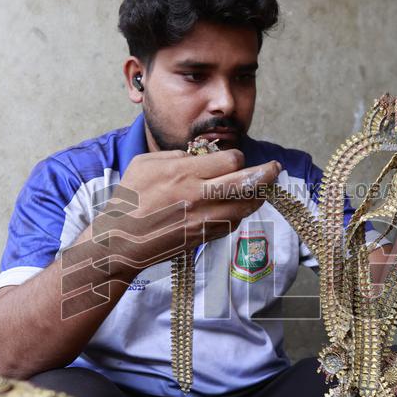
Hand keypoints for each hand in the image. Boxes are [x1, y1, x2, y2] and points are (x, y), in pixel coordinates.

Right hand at [105, 149, 280, 266]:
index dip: (237, 157)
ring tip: (263, 189)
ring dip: (257, 196)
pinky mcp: (203, 236)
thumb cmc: (129, 199)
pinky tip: (239, 207)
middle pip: (248, 182)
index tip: (233, 159)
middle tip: (276, 168)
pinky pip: (232, 223)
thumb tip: (199, 155)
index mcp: (185, 173)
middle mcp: (199, 196)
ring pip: (245, 206)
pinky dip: (239, 213)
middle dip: (267, 173)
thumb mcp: (145, 163)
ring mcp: (204, 219)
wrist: (120, 240)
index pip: (232, 160)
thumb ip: (177, 156)